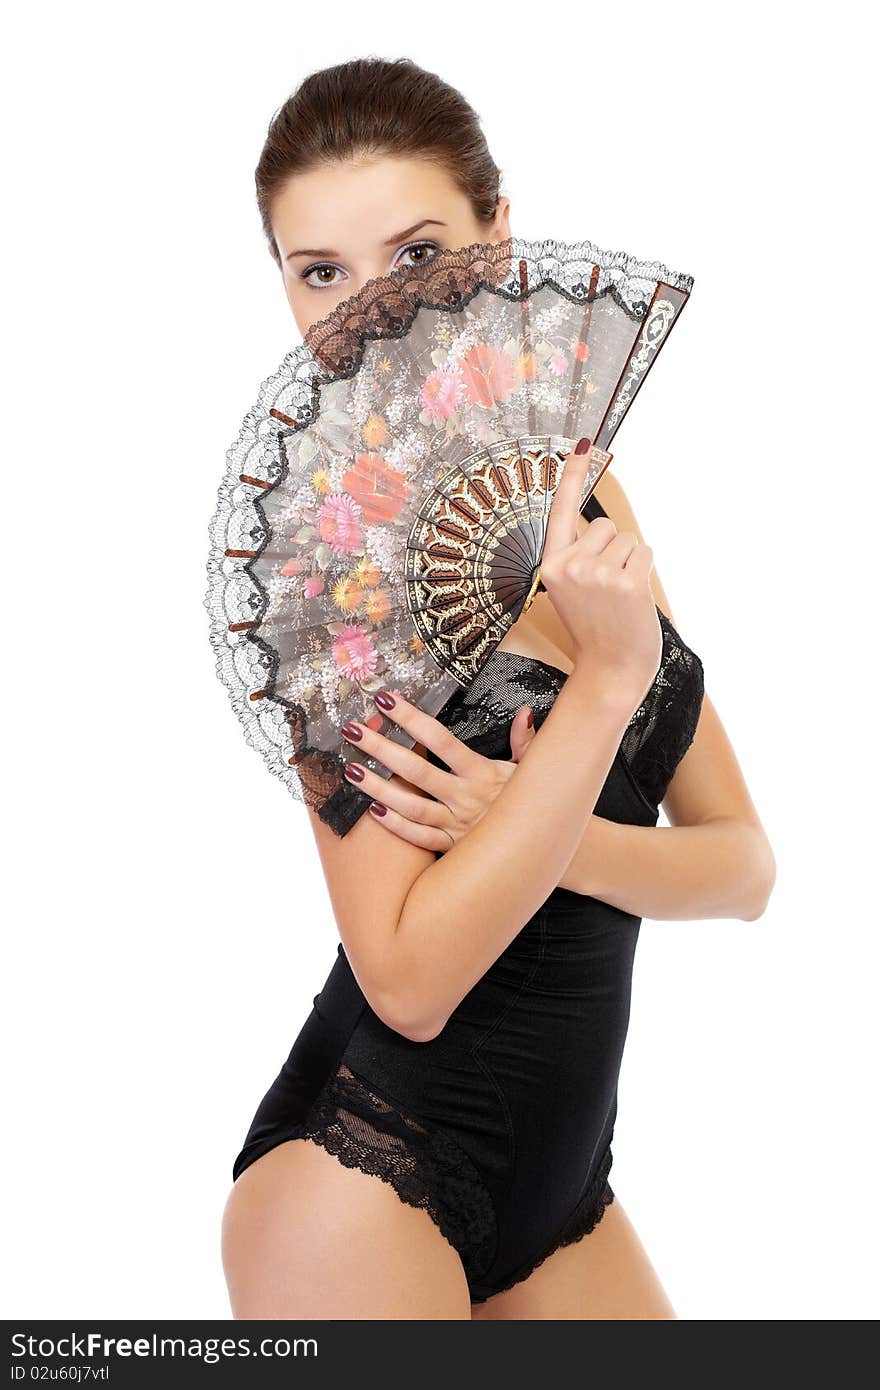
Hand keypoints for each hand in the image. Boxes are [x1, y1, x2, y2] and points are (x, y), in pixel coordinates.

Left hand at [340, 689, 537, 850]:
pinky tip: (373, 810)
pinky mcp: (453, 847)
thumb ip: (527, 740)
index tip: (386, 701)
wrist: (539, 848)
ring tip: (350, 771)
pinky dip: (397, 826)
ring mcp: (457, 825)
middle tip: (353, 731)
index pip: (440, 740)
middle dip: (381, 748)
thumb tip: (525, 712)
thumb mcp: (533, 769)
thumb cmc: (533, 803)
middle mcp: (466, 798)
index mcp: (482, 773)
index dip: (411, 718)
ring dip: (378, 788)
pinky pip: (420, 838)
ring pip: (411, 806)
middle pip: (416, 771)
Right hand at [541, 439, 662, 710]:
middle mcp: (568, 566)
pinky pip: (644, 552)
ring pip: (628, 539)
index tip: (582, 443)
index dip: (571, 475)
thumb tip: (602, 525)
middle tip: (607, 588)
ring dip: (631, 561)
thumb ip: (580, 555)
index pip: (561, 511)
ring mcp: (596, 574)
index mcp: (550, 566)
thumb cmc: (596, 627)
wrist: (610, 670)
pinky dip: (645, 570)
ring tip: (620, 595)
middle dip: (615, 548)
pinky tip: (634, 597)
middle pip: (605, 525)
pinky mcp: (624, 583)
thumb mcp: (573, 589)